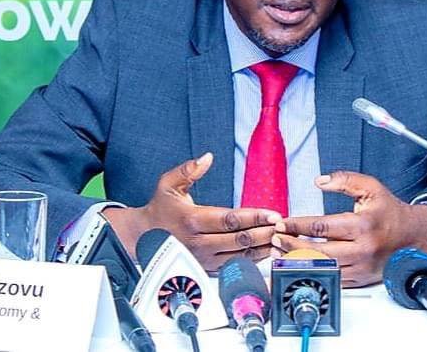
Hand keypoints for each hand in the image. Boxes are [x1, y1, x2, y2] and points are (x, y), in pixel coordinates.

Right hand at [103, 153, 281, 271]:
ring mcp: (203, 259)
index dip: (254, 216)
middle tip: (283, 226)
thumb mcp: (168, 184)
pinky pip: (234, 266)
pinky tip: (267, 252)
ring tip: (280, 240)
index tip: (273, 213)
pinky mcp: (206, 268)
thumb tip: (207, 157)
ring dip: (262, 248)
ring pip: (239, 256)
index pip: (230, 219)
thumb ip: (188, 170)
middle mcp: (199, 243)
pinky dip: (253, 260)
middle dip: (264, 233)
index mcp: (193, 220)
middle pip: (239, 240)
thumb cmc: (160, 208)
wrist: (143, 236)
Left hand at [271, 171, 426, 286]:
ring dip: (299, 261)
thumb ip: (345, 180)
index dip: (298, 225)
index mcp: (363, 225)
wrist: (415, 235)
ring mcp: (362, 266)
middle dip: (292, 245)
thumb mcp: (371, 187)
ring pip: (324, 268)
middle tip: (275, 239)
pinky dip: (314, 272)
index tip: (283, 223)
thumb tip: (319, 181)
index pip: (322, 226)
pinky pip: (333, 278)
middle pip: (319, 251)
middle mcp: (363, 248)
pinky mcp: (362, 278)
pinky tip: (300, 265)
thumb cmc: (391, 211)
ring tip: (281, 253)